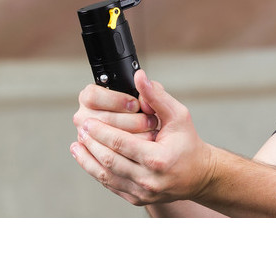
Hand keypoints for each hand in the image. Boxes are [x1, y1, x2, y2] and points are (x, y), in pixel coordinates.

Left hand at [71, 70, 215, 205]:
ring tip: (77, 145)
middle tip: (81, 128)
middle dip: (91, 143)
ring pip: (106, 176)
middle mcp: (149, 180)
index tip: (89, 121)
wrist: (199, 175)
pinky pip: (111, 185)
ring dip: (88, 160)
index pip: (121, 144)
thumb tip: (139, 77)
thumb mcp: (178, 115)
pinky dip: (96, 171)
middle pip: (109, 161)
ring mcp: (142, 193)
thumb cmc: (188, 143)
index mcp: (158, 159)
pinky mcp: (137, 198)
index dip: (101, 132)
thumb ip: (156, 96)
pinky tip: (87, 159)